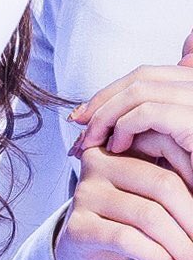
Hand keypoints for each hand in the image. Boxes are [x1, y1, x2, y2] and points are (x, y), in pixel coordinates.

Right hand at [54, 145, 192, 259]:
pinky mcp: (78, 225)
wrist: (86, 246)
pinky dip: (156, 257)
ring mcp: (85, 193)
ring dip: (181, 246)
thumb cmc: (127, 217)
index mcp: (120, 145)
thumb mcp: (150, 193)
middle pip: (162, 185)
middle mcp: (97, 162)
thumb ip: (173, 185)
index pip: (167, 150)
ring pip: (148, 215)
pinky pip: (126, 239)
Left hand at [68, 37, 192, 188]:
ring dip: (107, 113)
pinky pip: (148, 113)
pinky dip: (124, 127)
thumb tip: (98, 117)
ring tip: (91, 139)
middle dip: (105, 98)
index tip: (86, 113)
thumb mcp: (169, 146)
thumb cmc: (192, 184)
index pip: (148, 75)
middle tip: (77, 122)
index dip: (113, 90)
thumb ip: (145, 125)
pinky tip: (115, 148)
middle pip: (142, 76)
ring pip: (141, 90)